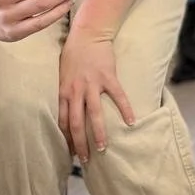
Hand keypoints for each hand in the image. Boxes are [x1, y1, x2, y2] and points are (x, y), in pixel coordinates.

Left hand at [58, 28, 134, 164]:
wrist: (87, 35)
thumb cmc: (73, 55)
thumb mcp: (63, 75)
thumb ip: (66, 93)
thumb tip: (68, 111)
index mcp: (64, 92)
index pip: (63, 121)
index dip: (67, 139)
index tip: (72, 153)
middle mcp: (76, 91)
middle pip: (76, 124)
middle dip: (80, 144)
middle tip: (86, 159)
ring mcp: (92, 85)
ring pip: (94, 115)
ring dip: (98, 134)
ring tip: (103, 148)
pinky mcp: (108, 78)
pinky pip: (118, 97)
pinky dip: (125, 110)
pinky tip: (131, 122)